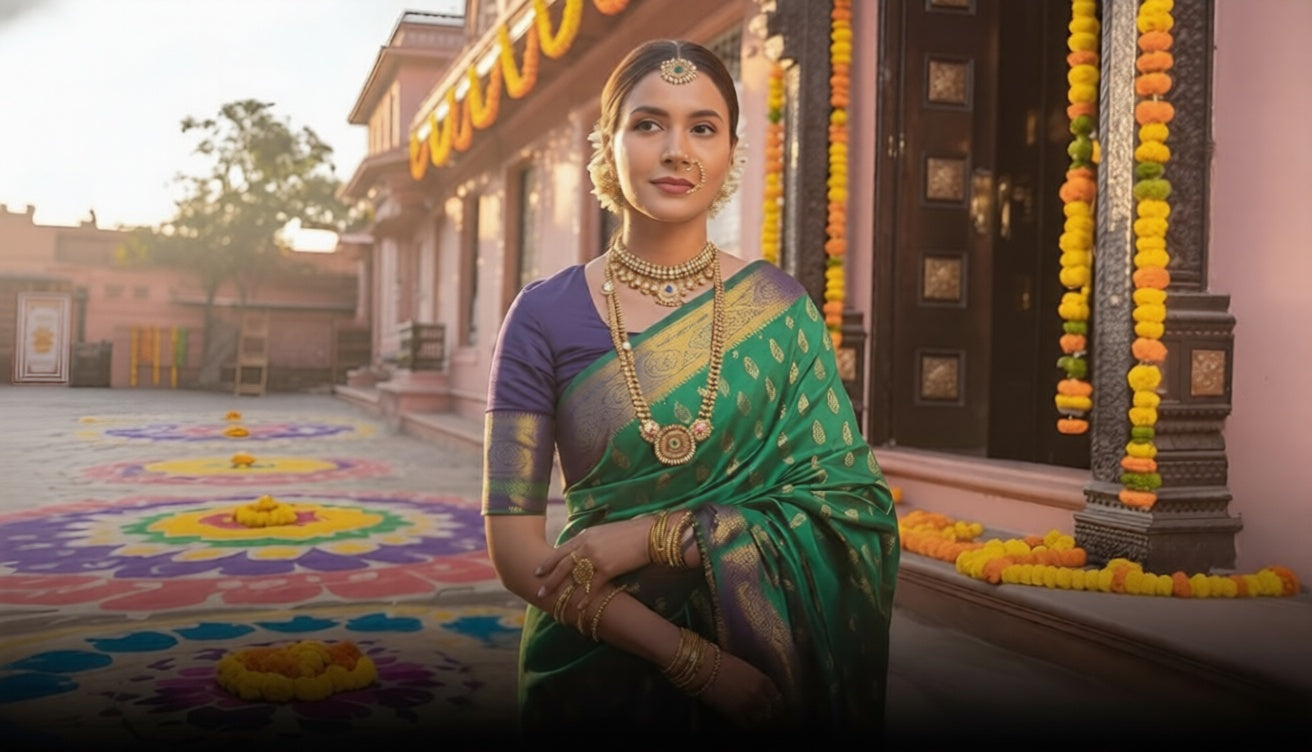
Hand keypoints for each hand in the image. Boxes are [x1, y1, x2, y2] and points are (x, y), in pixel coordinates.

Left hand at [534, 516, 653, 611]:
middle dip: (549, 579)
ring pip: (573, 577)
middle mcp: (586, 545)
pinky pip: (592, 587)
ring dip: (561, 590)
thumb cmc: (629, 532)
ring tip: (552, 600)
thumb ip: (590, 541)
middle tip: (538, 590)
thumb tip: (582, 550)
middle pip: (562, 564)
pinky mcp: (608, 569)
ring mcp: (596, 557)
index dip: (549, 562)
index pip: (562, 550)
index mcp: (585, 535)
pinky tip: (578, 607)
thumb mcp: (604, 532)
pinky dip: (585, 598)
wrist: (648, 534)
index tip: (538, 571)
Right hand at [696, 649, 786, 728]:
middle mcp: (759, 694)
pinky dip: (746, 724)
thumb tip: (754, 684)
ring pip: (760, 719)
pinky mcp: (735, 714)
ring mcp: (748, 706)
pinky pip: (746, 725)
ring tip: (752, 717)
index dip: (773, 700)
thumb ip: (753, 677)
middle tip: (762, 712)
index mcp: (762, 680)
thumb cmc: (720, 660)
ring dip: (757, 718)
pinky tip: (742, 721)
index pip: (776, 695)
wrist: (704, 668)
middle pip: (769, 709)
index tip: (770, 701)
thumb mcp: (743, 666)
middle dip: (766, 710)